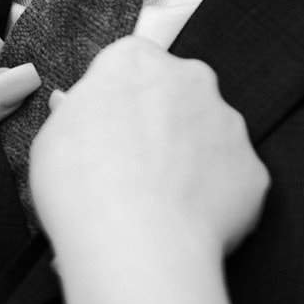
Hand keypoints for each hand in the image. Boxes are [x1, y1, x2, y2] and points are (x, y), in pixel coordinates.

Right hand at [30, 36, 268, 261]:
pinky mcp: (253, 169)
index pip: (130, 65)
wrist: (136, 243)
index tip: (107, 131)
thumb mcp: (51, 139)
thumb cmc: (81, 187)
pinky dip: (212, 199)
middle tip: (133, 168)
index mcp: (135, 61)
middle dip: (161, 123)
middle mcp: (191, 79)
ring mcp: (230, 124)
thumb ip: (73, 114)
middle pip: (177, 93)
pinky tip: (185, 223)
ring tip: (158, 204)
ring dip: (190, 161)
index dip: (117, 101)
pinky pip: (232, 181)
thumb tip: (73, 107)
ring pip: (209, 137)